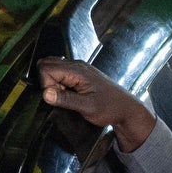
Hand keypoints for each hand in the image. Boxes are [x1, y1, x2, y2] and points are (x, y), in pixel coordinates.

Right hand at [39, 57, 156, 149]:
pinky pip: (61, 72)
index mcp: (77, 70)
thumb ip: (65, 100)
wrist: (126, 108)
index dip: (46, 84)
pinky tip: (69, 93)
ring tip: (65, 95)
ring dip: (52, 82)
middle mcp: (77, 65)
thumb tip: (45, 94)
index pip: (47, 68)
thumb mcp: (87, 107)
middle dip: (47, 82)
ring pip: (52, 67)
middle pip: (47, 64)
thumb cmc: (109, 107)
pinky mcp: (80, 73)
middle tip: (60, 96)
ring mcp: (78, 68)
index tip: (57, 97)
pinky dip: (59, 82)